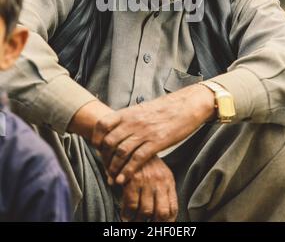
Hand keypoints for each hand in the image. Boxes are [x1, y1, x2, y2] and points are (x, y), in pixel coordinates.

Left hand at [92, 83, 214, 184]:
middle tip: (104, 167)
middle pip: (109, 142)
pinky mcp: (156, 142)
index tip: (96, 148)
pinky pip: (137, 159)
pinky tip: (123, 180)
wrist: (187, 105)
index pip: (103, 124)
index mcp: (129, 112)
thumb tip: (118, 127)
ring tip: (111, 178)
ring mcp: (144, 132)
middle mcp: (133, 122)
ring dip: (113, 168)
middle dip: (104, 158)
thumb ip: (129, 118)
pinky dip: (127, 172)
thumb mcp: (143, 109)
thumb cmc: (166, 108)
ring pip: (121, 152)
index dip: (96, 137)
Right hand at [120, 155, 177, 221]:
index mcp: (168, 180)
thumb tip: (164, 214)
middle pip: (161, 213)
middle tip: (146, 227)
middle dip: (154, 225)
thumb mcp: (158, 171)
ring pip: (146, 212)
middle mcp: (160, 181)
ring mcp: (147, 180)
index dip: (167, 222)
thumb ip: (161, 189)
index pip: (172, 208)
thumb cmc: (143, 160)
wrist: (130, 142)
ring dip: (138, 221)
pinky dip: (127, 214)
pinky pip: (131, 204)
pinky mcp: (133, 179)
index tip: (159, 227)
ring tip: (134, 223)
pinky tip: (125, 216)